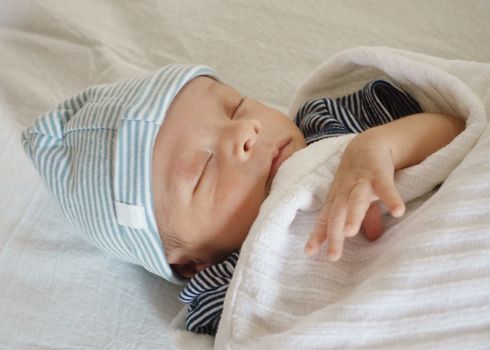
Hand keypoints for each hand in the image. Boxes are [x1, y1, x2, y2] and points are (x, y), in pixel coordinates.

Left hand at [304, 132, 405, 260]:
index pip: (325, 220)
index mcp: (337, 200)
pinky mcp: (379, 174)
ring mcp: (361, 182)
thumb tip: (371, 239)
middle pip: (337, 215)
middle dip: (333, 235)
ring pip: (354, 200)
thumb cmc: (359, 177)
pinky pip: (385, 187)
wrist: (367, 144)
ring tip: (349, 233)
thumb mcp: (358, 199)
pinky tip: (398, 211)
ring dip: (351, 216)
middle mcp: (344, 192)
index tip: (309, 252)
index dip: (318, 235)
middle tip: (333, 256)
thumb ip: (364, 219)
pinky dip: (391, 198)